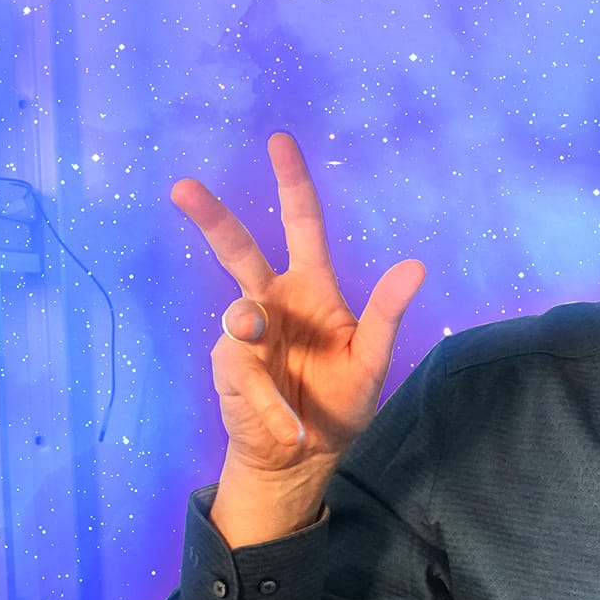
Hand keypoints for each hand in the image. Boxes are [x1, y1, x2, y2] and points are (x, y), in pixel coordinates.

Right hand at [172, 132, 424, 545]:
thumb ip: (388, 313)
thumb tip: (416, 266)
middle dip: (212, 217)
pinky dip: (273, 408)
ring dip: (258, 345)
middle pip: (238, 250)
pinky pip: (246, 378)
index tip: (279, 141)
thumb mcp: (372, 358)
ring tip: (290, 400)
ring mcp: (246, 336)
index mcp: (311, 288)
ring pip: (240, 317)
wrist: (303, 458)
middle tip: (183, 188)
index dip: (292, 183)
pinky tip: (292, 431)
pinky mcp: (230, 370)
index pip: (300, 224)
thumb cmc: (339, 401)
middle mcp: (272, 302)